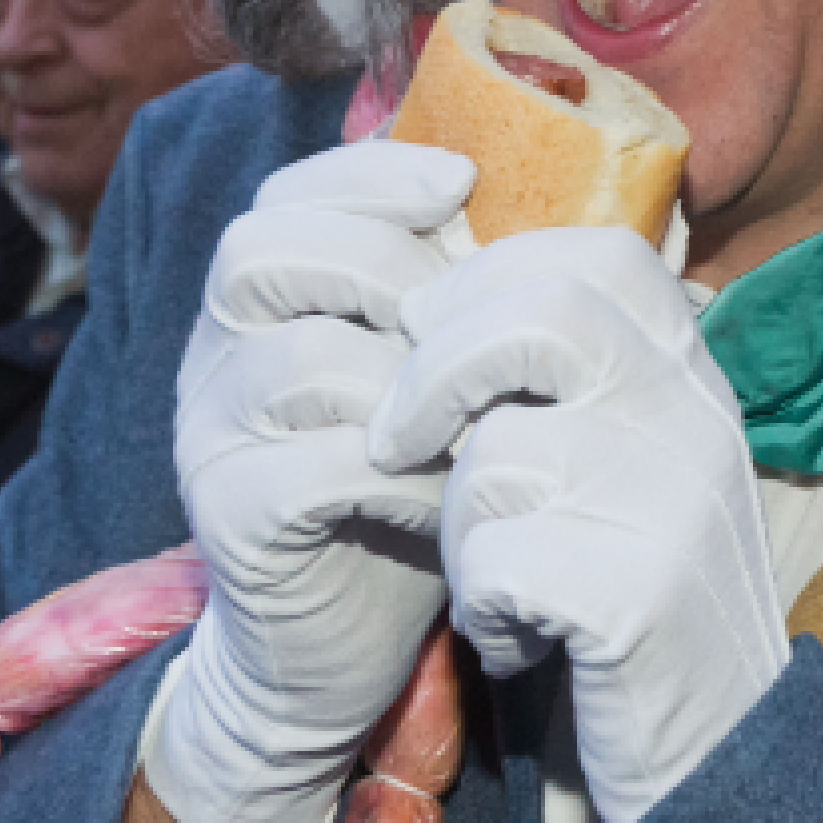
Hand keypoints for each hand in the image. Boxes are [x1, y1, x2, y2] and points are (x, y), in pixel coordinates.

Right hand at [146, 142, 477, 822]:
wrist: (335, 648)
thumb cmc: (406, 492)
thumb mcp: (440, 381)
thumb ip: (474, 301)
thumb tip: (611, 214)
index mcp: (263, 303)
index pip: (287, 196)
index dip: (371, 174)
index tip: (464, 183)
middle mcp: (216, 353)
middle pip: (264, 251)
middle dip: (383, 261)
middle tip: (462, 315)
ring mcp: (210, 434)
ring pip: (300, 357)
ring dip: (412, 380)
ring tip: (478, 413)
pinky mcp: (228, 514)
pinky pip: (319, 465)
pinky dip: (406, 473)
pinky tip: (456, 493)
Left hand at [371, 229, 790, 822]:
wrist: (724, 736)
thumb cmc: (641, 583)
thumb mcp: (633, 454)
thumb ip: (574, 373)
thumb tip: (440, 289)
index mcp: (693, 374)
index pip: (593, 254)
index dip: (487, 276)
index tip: (430, 332)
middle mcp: (697, 418)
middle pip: (539, 313)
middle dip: (433, 370)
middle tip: (395, 438)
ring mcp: (676, 502)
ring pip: (498, 452)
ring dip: (459, 526)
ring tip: (495, 575)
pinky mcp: (639, 595)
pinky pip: (499, 562)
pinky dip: (485, 609)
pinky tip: (523, 638)